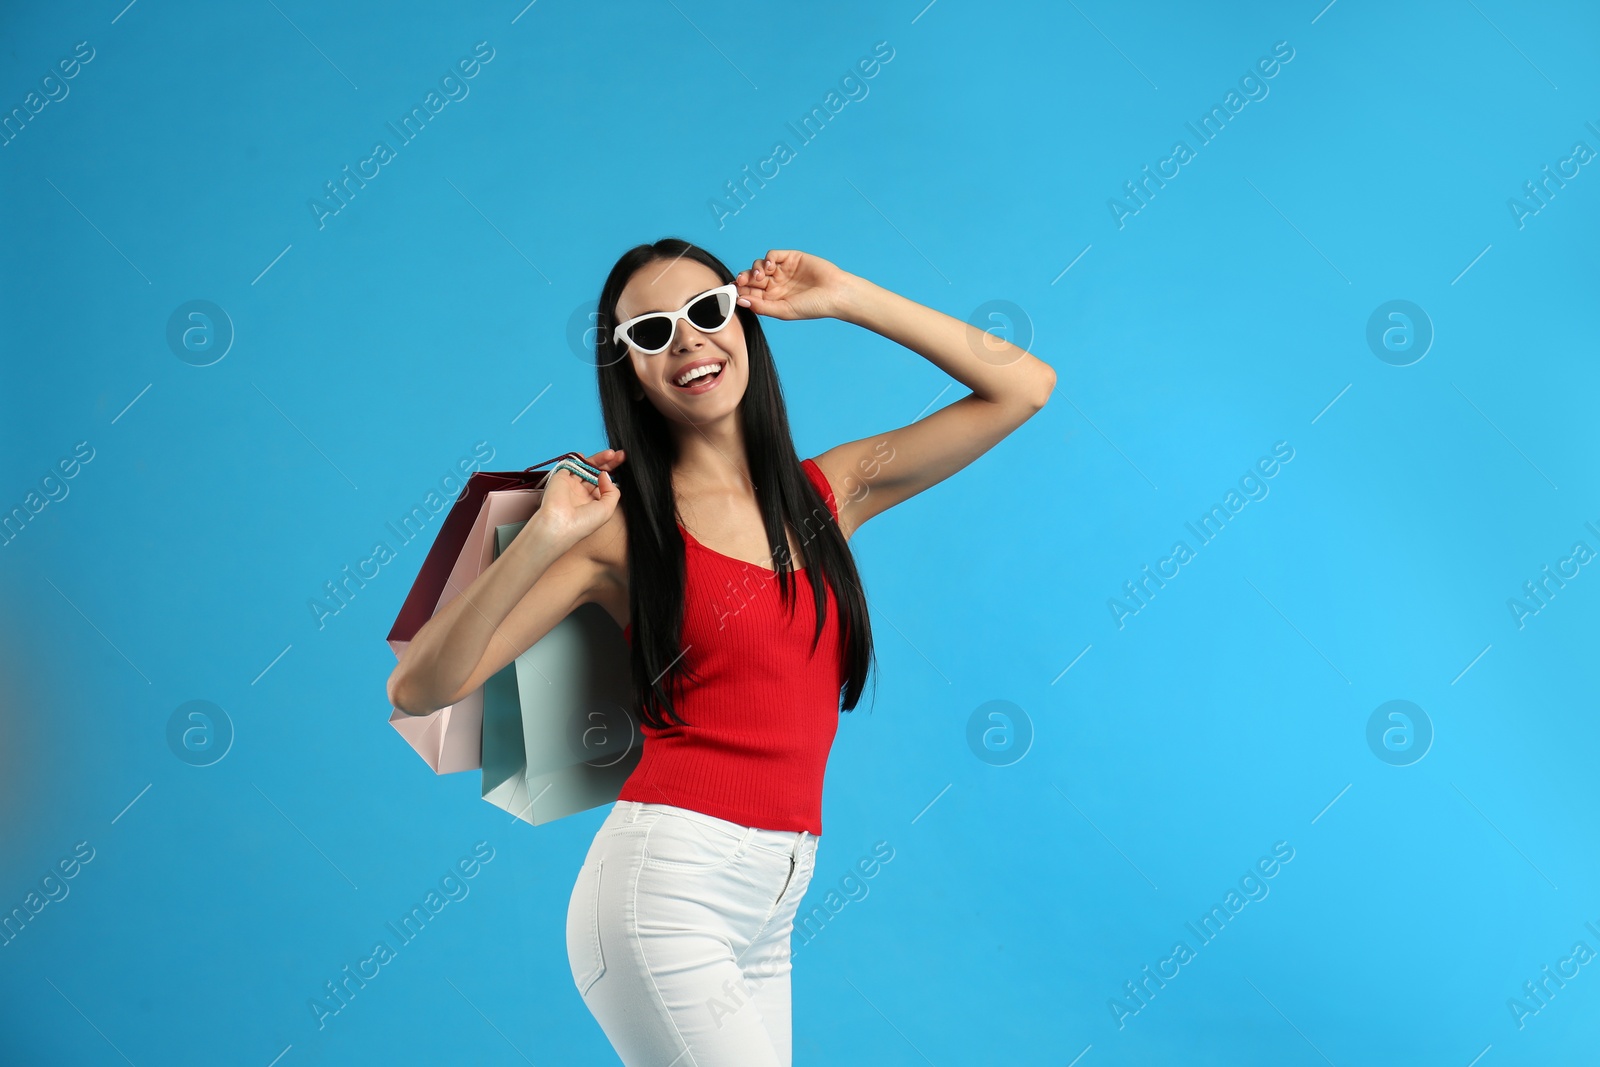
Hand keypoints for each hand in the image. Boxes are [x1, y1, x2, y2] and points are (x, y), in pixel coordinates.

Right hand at [534, 448, 624, 545]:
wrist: (560, 524)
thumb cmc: (583, 523)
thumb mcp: (607, 509)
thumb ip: (612, 491)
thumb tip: (605, 474)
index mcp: (593, 502)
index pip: (605, 484)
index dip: (614, 473)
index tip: (623, 463)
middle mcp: (582, 493)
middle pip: (597, 473)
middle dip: (609, 463)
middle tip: (619, 455)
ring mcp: (572, 485)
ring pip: (586, 467)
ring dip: (598, 459)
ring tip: (611, 454)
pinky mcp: (561, 478)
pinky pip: (570, 464)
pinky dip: (577, 458)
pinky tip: (585, 455)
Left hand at [734, 249, 853, 320]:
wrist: (835, 293)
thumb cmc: (812, 306)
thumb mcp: (783, 310)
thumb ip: (761, 306)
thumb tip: (740, 301)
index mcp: (772, 298)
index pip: (751, 292)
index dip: (741, 291)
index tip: (733, 292)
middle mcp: (776, 284)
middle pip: (752, 278)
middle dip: (744, 279)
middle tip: (741, 281)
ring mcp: (783, 270)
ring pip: (759, 265)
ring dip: (755, 269)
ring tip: (761, 277)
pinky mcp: (790, 257)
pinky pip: (773, 255)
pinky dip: (767, 259)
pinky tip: (770, 267)